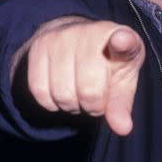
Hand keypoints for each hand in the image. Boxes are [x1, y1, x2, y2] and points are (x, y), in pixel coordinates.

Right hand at [13, 18, 145, 135]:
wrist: (76, 39)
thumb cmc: (106, 62)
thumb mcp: (122, 80)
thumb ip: (122, 104)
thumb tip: (123, 129)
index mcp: (119, 37)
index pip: (123, 40)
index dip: (123, 42)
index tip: (122, 41)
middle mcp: (87, 32)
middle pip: (89, 89)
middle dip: (93, 106)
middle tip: (95, 98)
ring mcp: (60, 37)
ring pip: (62, 94)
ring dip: (71, 105)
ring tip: (78, 94)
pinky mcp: (38, 47)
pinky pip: (40, 91)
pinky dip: (51, 103)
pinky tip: (60, 93)